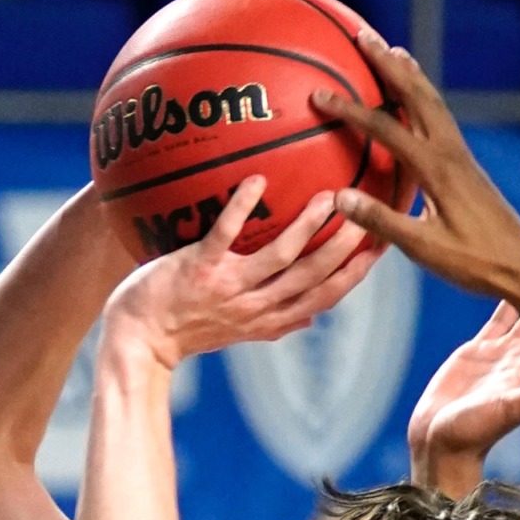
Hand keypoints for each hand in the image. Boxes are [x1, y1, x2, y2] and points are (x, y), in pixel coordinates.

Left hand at [104, 176, 377, 367]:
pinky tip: (256, 180)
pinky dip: (241, 208)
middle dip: (344, 247)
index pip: (325, 297)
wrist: (138, 339)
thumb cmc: (186, 330)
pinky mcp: (198, 269)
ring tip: (329, 196)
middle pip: (312, 278)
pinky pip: (224, 234)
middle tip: (367, 213)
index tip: (381, 246)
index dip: (355, 273)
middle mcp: (255, 307)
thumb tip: (312, 317)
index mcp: (270, 320)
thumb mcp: (238, 332)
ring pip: (280, 258)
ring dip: (308, 228)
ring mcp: (228, 289)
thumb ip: (276, 324)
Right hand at [312, 33, 519, 306]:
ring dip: (410, 75)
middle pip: (416, 95)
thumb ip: (382, 222)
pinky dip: (424, 101)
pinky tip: (417, 104)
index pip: (385, 129)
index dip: (349, 110)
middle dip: (388, 63)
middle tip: (363, 34)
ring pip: (433, 103)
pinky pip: (441, 121)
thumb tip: (339, 198)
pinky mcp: (468, 168)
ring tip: (393, 51)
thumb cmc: (475, 264)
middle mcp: (451, 153)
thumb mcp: (424, 249)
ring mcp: (462, 158)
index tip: (319, 95)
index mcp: (437, 170)